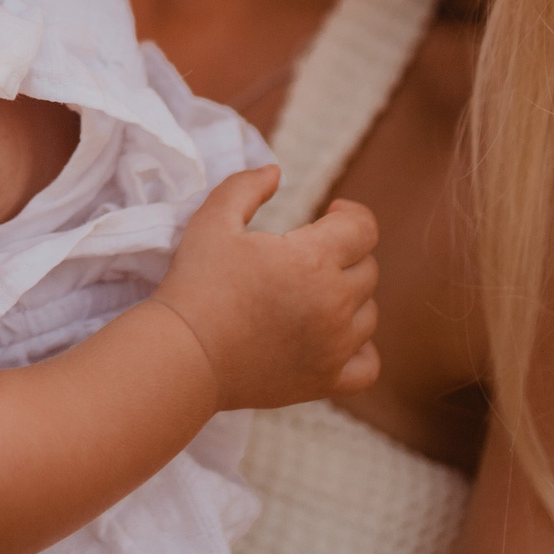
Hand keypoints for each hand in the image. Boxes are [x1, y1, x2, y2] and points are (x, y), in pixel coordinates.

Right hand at [151, 167, 380, 408]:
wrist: (184, 356)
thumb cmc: (196, 284)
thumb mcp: (212, 220)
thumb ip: (245, 186)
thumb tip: (275, 172)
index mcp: (313, 260)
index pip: (364, 228)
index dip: (351, 214)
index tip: (330, 213)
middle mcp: (334, 304)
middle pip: (367, 268)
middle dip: (344, 254)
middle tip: (307, 257)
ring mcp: (335, 347)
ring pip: (369, 313)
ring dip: (349, 298)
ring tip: (313, 294)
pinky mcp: (326, 381)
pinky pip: (369, 364)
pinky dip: (360, 348)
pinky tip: (335, 337)